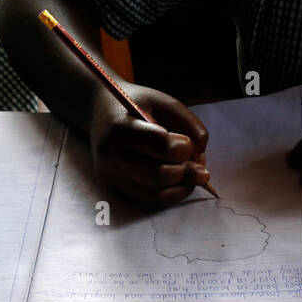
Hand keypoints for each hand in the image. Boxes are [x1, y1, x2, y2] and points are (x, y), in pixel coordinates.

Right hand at [89, 84, 210, 207]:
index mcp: (119, 128)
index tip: (188, 144)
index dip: (183, 147)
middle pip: (157, 174)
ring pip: (155, 194)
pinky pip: (150, 200)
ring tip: (194, 175)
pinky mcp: (116, 188)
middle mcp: (111, 156)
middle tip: (202, 170)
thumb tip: (200, 156)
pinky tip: (182, 183)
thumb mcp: (162, 101)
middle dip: (186, 173)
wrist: (99, 111)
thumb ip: (188, 123)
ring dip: (182, 187)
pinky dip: (173, 194)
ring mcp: (111, 175)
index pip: (159, 145)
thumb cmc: (136, 105)